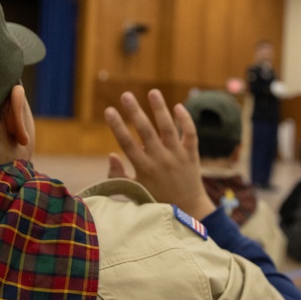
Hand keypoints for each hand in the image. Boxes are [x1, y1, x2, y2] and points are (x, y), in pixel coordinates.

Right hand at [104, 90, 216, 219]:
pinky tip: (178, 106)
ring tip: (153, 92)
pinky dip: (185, 120)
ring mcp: (177, 156)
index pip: (127, 144)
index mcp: (144, 168)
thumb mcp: (134, 190)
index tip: (109, 110)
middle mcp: (160, 160)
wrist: (188, 207)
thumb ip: (119, 175)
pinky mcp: (192, 154)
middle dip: (135, 112)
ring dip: (160, 109)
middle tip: (126, 95)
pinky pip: (190, 134)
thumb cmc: (156, 198)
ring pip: (168, 129)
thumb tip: (110, 154)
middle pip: (146, 132)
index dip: (117, 126)